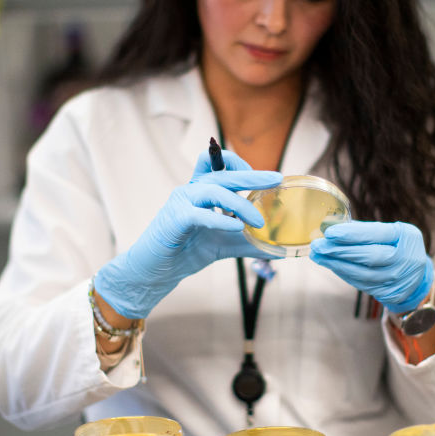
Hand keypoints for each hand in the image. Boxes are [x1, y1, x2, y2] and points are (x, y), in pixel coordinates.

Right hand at [95, 150, 280, 317]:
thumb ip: (248, 242)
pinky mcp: (175, 219)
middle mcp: (191, 190)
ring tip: (259, 222)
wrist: (156, 271)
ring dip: (240, 204)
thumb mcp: (225, 244)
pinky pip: (200, 214)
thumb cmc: (187, 252)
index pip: (219, 164)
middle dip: (252, 176)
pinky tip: (237, 228)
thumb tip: (278, 248)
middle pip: (223, 174)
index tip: (266, 177)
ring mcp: (181, 202)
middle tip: (276, 179)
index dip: (241, 164)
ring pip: (215, 191)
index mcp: (201, 191)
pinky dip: (220, 220)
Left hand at [310, 221, 433, 313]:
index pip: (377, 234)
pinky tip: (331, 265)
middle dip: (339, 250)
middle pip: (368, 256)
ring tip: (318, 255)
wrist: (417, 277)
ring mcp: (397, 279)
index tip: (329, 232)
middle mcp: (405, 259)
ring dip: (336, 264)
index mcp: (406, 237)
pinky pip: (361, 284)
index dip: (352, 234)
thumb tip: (332, 225)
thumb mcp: (392, 233)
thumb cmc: (399, 247)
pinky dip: (344, 273)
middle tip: (318, 245)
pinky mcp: (388, 293)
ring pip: (362, 273)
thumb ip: (366, 230)